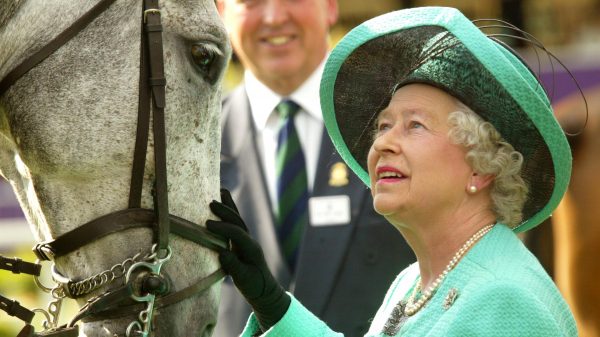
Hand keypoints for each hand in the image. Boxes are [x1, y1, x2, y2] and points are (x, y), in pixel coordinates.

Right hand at [206, 189, 289, 330]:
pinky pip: (235, 223)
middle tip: (210, 203)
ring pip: (237, 219)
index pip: (237, 233)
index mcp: (251, 249)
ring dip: (229, 206)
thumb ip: (234, 266)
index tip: (206, 225)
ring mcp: (246, 240)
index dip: (223, 228)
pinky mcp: (242, 241)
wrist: (264, 289)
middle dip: (225, 211)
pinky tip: (223, 202)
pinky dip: (229, 211)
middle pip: (238, 221)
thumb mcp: (243, 279)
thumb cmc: (254, 286)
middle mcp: (250, 241)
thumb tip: (222, 253)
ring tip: (221, 191)